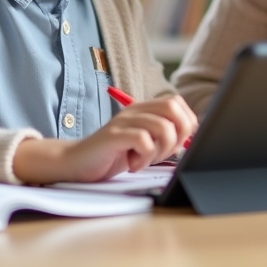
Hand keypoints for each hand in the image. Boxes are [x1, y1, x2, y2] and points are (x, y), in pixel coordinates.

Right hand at [12, 95, 196, 184]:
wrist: (76, 163)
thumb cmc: (112, 156)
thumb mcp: (143, 144)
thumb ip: (163, 138)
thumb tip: (190, 137)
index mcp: (143, 109)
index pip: (176, 102)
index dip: (185, 122)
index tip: (177, 143)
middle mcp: (134, 111)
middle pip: (172, 108)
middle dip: (178, 134)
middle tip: (164, 152)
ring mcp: (123, 121)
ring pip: (162, 126)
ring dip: (161, 150)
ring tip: (145, 160)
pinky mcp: (113, 135)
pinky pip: (143, 140)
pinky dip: (144, 157)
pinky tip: (133, 164)